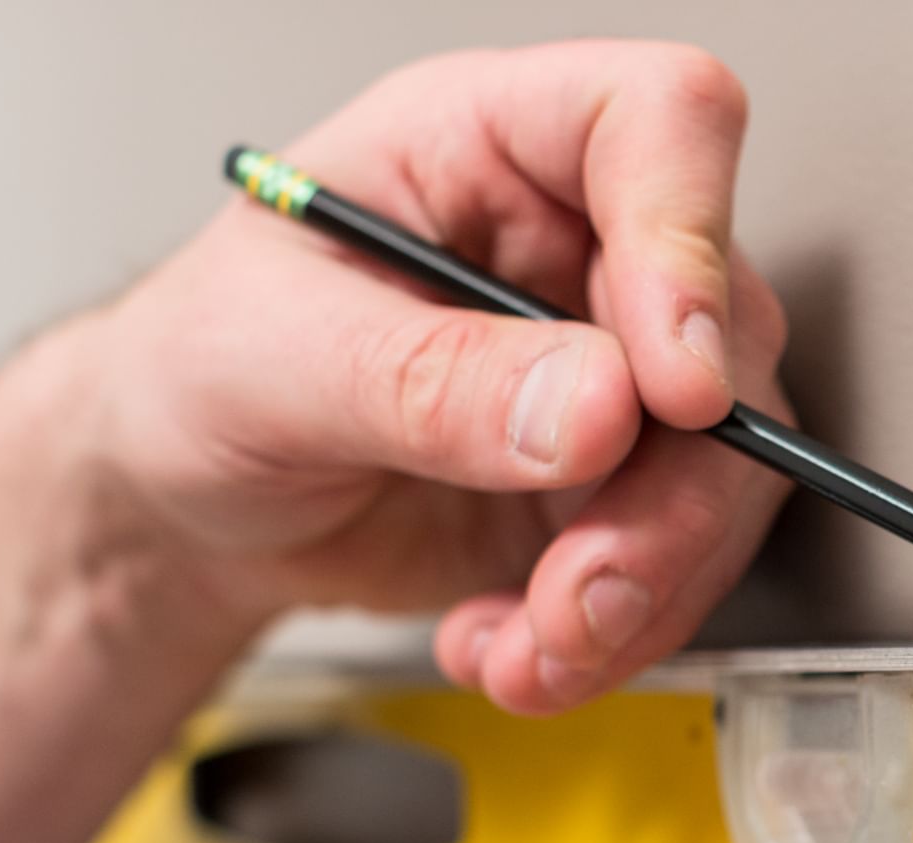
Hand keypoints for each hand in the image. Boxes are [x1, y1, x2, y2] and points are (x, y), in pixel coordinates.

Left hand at [82, 41, 790, 712]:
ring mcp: (612, 373)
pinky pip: (680, 562)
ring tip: (528, 647)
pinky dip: (611, 632)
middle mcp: (576, 248)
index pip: (657, 123)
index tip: (670, 389)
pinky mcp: (618, 486)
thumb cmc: (194, 376)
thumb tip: (592, 407)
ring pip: (725, 472)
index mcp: (489, 145)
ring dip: (642, 587)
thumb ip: (426, 380)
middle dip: (666, 499)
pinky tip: (511, 649)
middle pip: (727, 336)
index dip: (689, 243)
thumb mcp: (266, 359)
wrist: (186, 511)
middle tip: (581, 587)